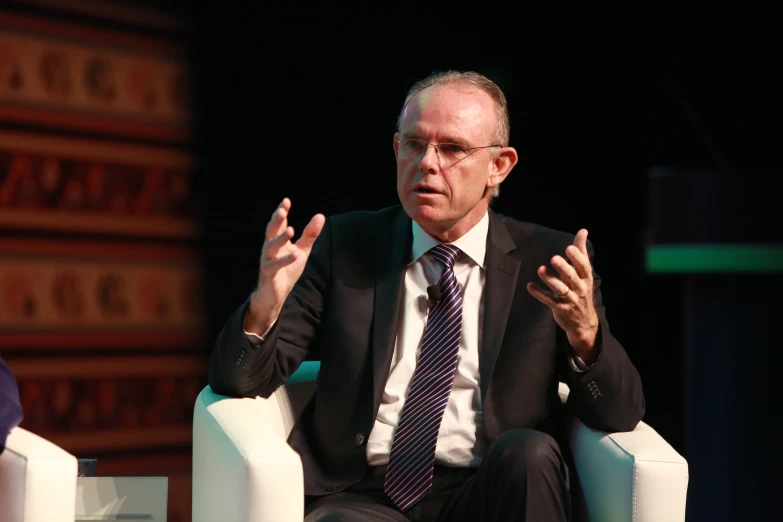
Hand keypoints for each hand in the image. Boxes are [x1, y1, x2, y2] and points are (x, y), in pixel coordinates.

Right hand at [245, 198, 324, 334]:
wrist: (275, 294)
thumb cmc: (286, 270)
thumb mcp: (301, 250)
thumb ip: (310, 235)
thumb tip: (320, 215)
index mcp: (277, 241)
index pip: (278, 224)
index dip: (281, 212)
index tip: (286, 201)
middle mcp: (270, 248)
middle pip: (271, 231)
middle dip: (276, 220)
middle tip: (282, 210)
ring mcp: (268, 261)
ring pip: (270, 247)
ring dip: (279, 238)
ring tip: (290, 229)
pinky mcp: (269, 274)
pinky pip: (275, 265)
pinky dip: (285, 260)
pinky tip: (295, 254)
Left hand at [526, 229, 599, 361]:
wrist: (584, 322)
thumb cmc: (581, 291)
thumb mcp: (583, 273)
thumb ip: (581, 252)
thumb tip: (583, 231)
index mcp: (586, 278)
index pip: (583, 266)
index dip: (577, 257)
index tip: (569, 247)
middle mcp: (579, 288)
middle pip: (572, 277)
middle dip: (563, 268)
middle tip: (554, 258)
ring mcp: (570, 299)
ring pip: (560, 289)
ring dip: (550, 279)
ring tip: (540, 269)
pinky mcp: (560, 308)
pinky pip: (548, 300)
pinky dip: (539, 293)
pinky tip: (529, 286)